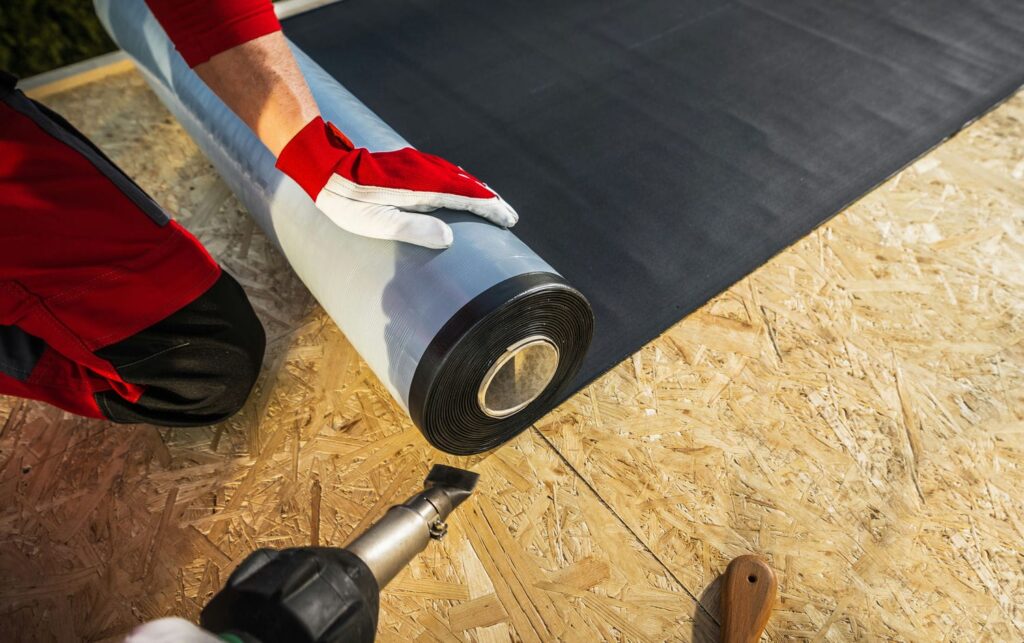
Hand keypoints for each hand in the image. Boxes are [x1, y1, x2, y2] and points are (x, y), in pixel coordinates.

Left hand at [275, 117, 517, 248]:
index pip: (467, 197)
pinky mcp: (408, 163)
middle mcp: (424, 170)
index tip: (508, 220)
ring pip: (458, 175)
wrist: (323, 166)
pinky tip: (461, 190)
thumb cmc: (347, 201)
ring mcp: (417, 164)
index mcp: (421, 187)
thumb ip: (412, 229)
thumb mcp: (376, 222)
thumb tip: (449, 237)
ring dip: (478, 190)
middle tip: (509, 217)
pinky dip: (461, 182)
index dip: (490, 209)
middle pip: (468, 184)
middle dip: (491, 201)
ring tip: (492, 205)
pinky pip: (445, 172)